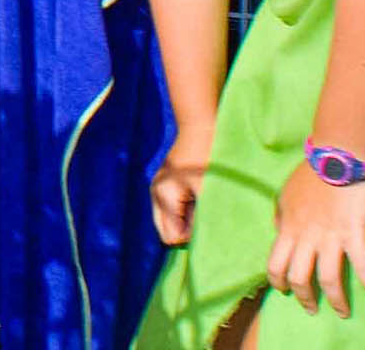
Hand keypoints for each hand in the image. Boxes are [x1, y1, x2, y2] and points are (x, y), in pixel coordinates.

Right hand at [151, 124, 213, 245]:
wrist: (200, 124)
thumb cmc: (208, 157)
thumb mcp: (209, 191)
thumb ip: (201, 218)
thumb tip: (201, 240)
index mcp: (164, 196)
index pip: (171, 237)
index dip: (190, 237)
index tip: (206, 224)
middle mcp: (155, 193)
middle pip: (165, 231)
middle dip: (183, 231)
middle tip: (204, 219)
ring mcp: (157, 186)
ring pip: (167, 219)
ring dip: (184, 220)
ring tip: (202, 207)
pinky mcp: (164, 181)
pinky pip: (170, 208)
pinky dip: (183, 210)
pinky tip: (197, 198)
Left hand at [268, 161, 364, 319]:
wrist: (336, 155)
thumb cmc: (311, 172)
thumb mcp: (286, 193)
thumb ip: (281, 214)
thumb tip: (278, 228)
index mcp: (288, 227)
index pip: (275, 263)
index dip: (277, 281)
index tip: (283, 291)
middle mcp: (306, 236)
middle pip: (299, 277)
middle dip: (304, 298)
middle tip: (312, 309)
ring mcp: (330, 236)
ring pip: (328, 278)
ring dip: (336, 300)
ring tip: (343, 312)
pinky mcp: (354, 232)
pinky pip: (361, 263)